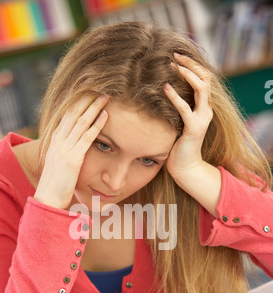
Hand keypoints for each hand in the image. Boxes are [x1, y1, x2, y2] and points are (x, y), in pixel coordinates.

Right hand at [34, 95, 108, 209]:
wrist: (48, 198)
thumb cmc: (56, 183)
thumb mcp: (59, 162)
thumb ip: (66, 151)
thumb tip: (76, 146)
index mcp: (55, 139)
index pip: (67, 114)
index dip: (78, 101)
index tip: (89, 91)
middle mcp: (58, 140)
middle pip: (74, 113)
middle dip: (87, 99)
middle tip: (100, 87)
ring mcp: (65, 148)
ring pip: (82, 122)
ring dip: (95, 107)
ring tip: (106, 96)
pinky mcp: (73, 158)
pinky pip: (87, 138)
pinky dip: (97, 125)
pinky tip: (105, 116)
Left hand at [164, 54, 220, 216]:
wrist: (185, 167)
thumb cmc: (176, 146)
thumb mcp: (176, 122)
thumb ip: (175, 108)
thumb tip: (159, 90)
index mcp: (203, 108)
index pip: (204, 78)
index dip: (192, 65)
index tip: (176, 56)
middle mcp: (206, 111)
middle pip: (205, 78)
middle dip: (191, 63)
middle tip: (174, 54)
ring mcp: (202, 119)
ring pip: (201, 88)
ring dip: (188, 74)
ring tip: (174, 64)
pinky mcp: (194, 129)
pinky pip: (186, 108)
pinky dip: (175, 96)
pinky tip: (165, 87)